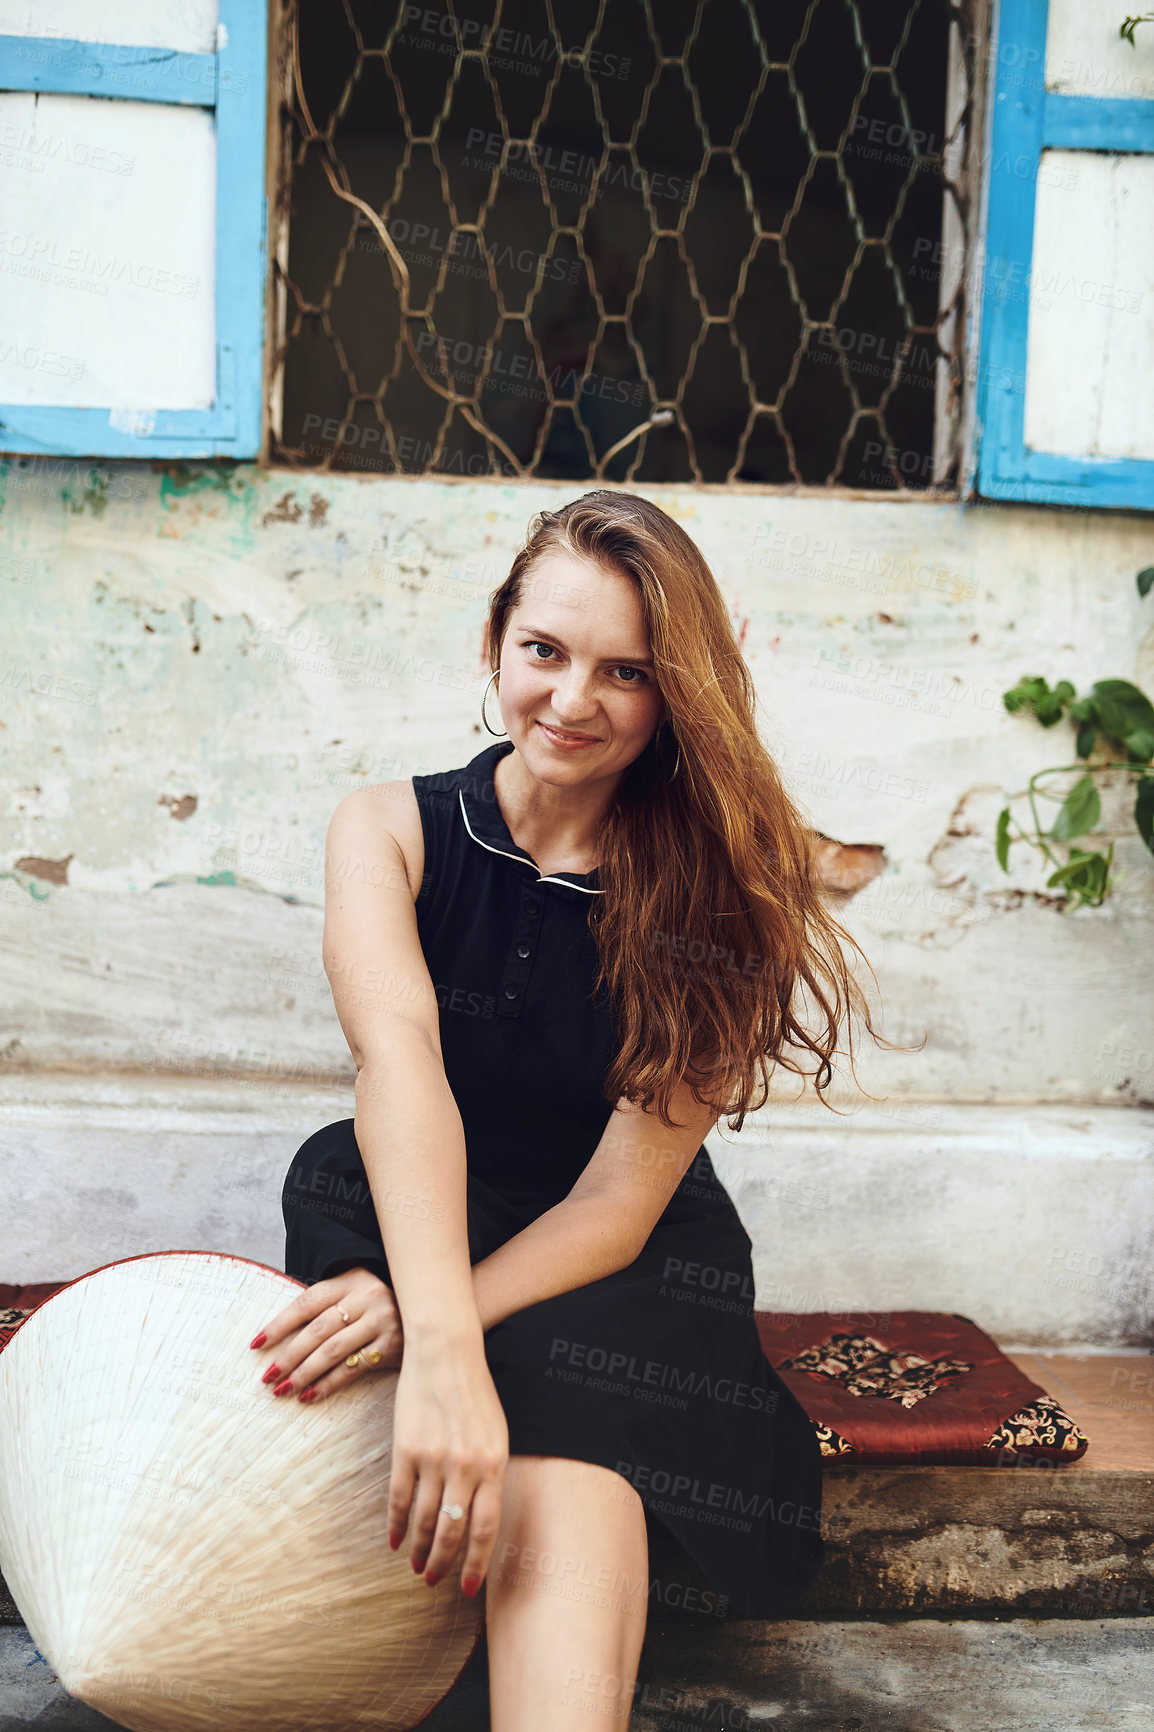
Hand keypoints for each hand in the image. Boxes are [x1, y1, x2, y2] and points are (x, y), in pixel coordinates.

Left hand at [249, 1267, 402, 1401]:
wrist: (431, 1309)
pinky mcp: (392, 1345)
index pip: (307, 1302)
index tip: (256, 1344)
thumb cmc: (380, 1305)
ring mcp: (382, 1321)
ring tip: (282, 1389)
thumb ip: (328, 1307)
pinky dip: (329, 1384)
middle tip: (266, 1376)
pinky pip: (353, 1368)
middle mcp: (366, 1297)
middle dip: (288, 1356)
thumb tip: (280, 1337)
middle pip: (317, 1330)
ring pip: (332, 1351)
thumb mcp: (356, 1293)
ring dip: (303, 1373)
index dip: (279, 1324)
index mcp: (351, 1279)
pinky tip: (310, 1396)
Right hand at [389, 1336, 508, 1595]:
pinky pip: (398, 1498)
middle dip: (443, 1563)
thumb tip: (480, 1516)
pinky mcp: (406, 1450)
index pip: (485, 1530)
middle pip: (452, 1532)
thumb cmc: (475, 1394)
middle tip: (433, 1581)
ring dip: (418, 1548)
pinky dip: (395, 1524)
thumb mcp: (496, 1434)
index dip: (476, 1565)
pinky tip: (393, 1540)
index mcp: (494, 1465)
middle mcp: (465, 1466)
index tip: (467, 1590)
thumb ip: (490, 1474)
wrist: (446, 1353)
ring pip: (423, 1520)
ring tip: (415, 1565)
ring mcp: (433, 1459)